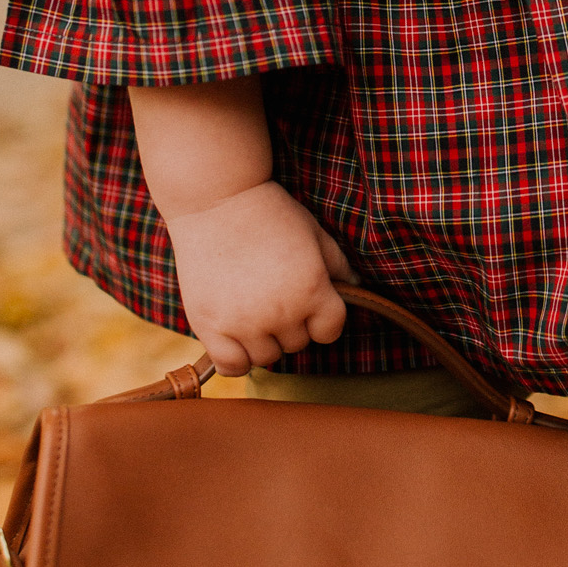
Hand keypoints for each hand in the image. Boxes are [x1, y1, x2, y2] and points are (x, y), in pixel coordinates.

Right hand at [165, 179, 355, 374]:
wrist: (217, 200)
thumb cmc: (270, 213)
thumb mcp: (314, 233)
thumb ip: (338, 265)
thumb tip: (357, 287)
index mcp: (311, 291)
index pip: (330, 331)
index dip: (323, 317)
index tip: (311, 302)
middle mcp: (281, 313)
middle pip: (297, 344)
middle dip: (292, 324)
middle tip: (276, 296)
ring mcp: (243, 323)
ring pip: (266, 357)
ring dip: (265, 340)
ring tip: (254, 310)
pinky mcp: (210, 326)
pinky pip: (231, 366)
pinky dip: (237, 359)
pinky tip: (236, 338)